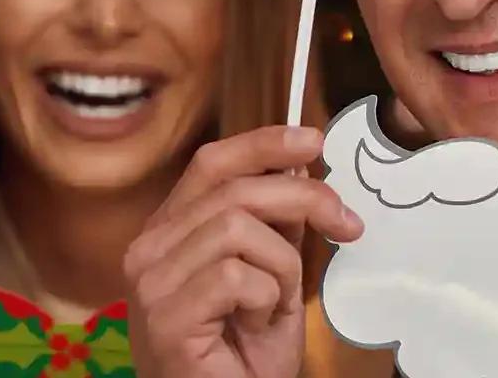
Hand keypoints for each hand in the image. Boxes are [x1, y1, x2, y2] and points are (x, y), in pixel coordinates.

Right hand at [123, 126, 364, 377]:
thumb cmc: (241, 357)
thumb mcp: (270, 277)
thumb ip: (274, 226)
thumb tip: (299, 167)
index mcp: (169, 232)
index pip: (210, 164)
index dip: (263, 144)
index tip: (312, 141)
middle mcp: (149, 249)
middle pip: (233, 191)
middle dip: (304, 200)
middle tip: (348, 225)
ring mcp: (152, 282)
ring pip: (237, 229)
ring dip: (281, 265)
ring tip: (277, 303)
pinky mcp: (167, 315)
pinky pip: (236, 276)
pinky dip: (265, 297)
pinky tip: (257, 322)